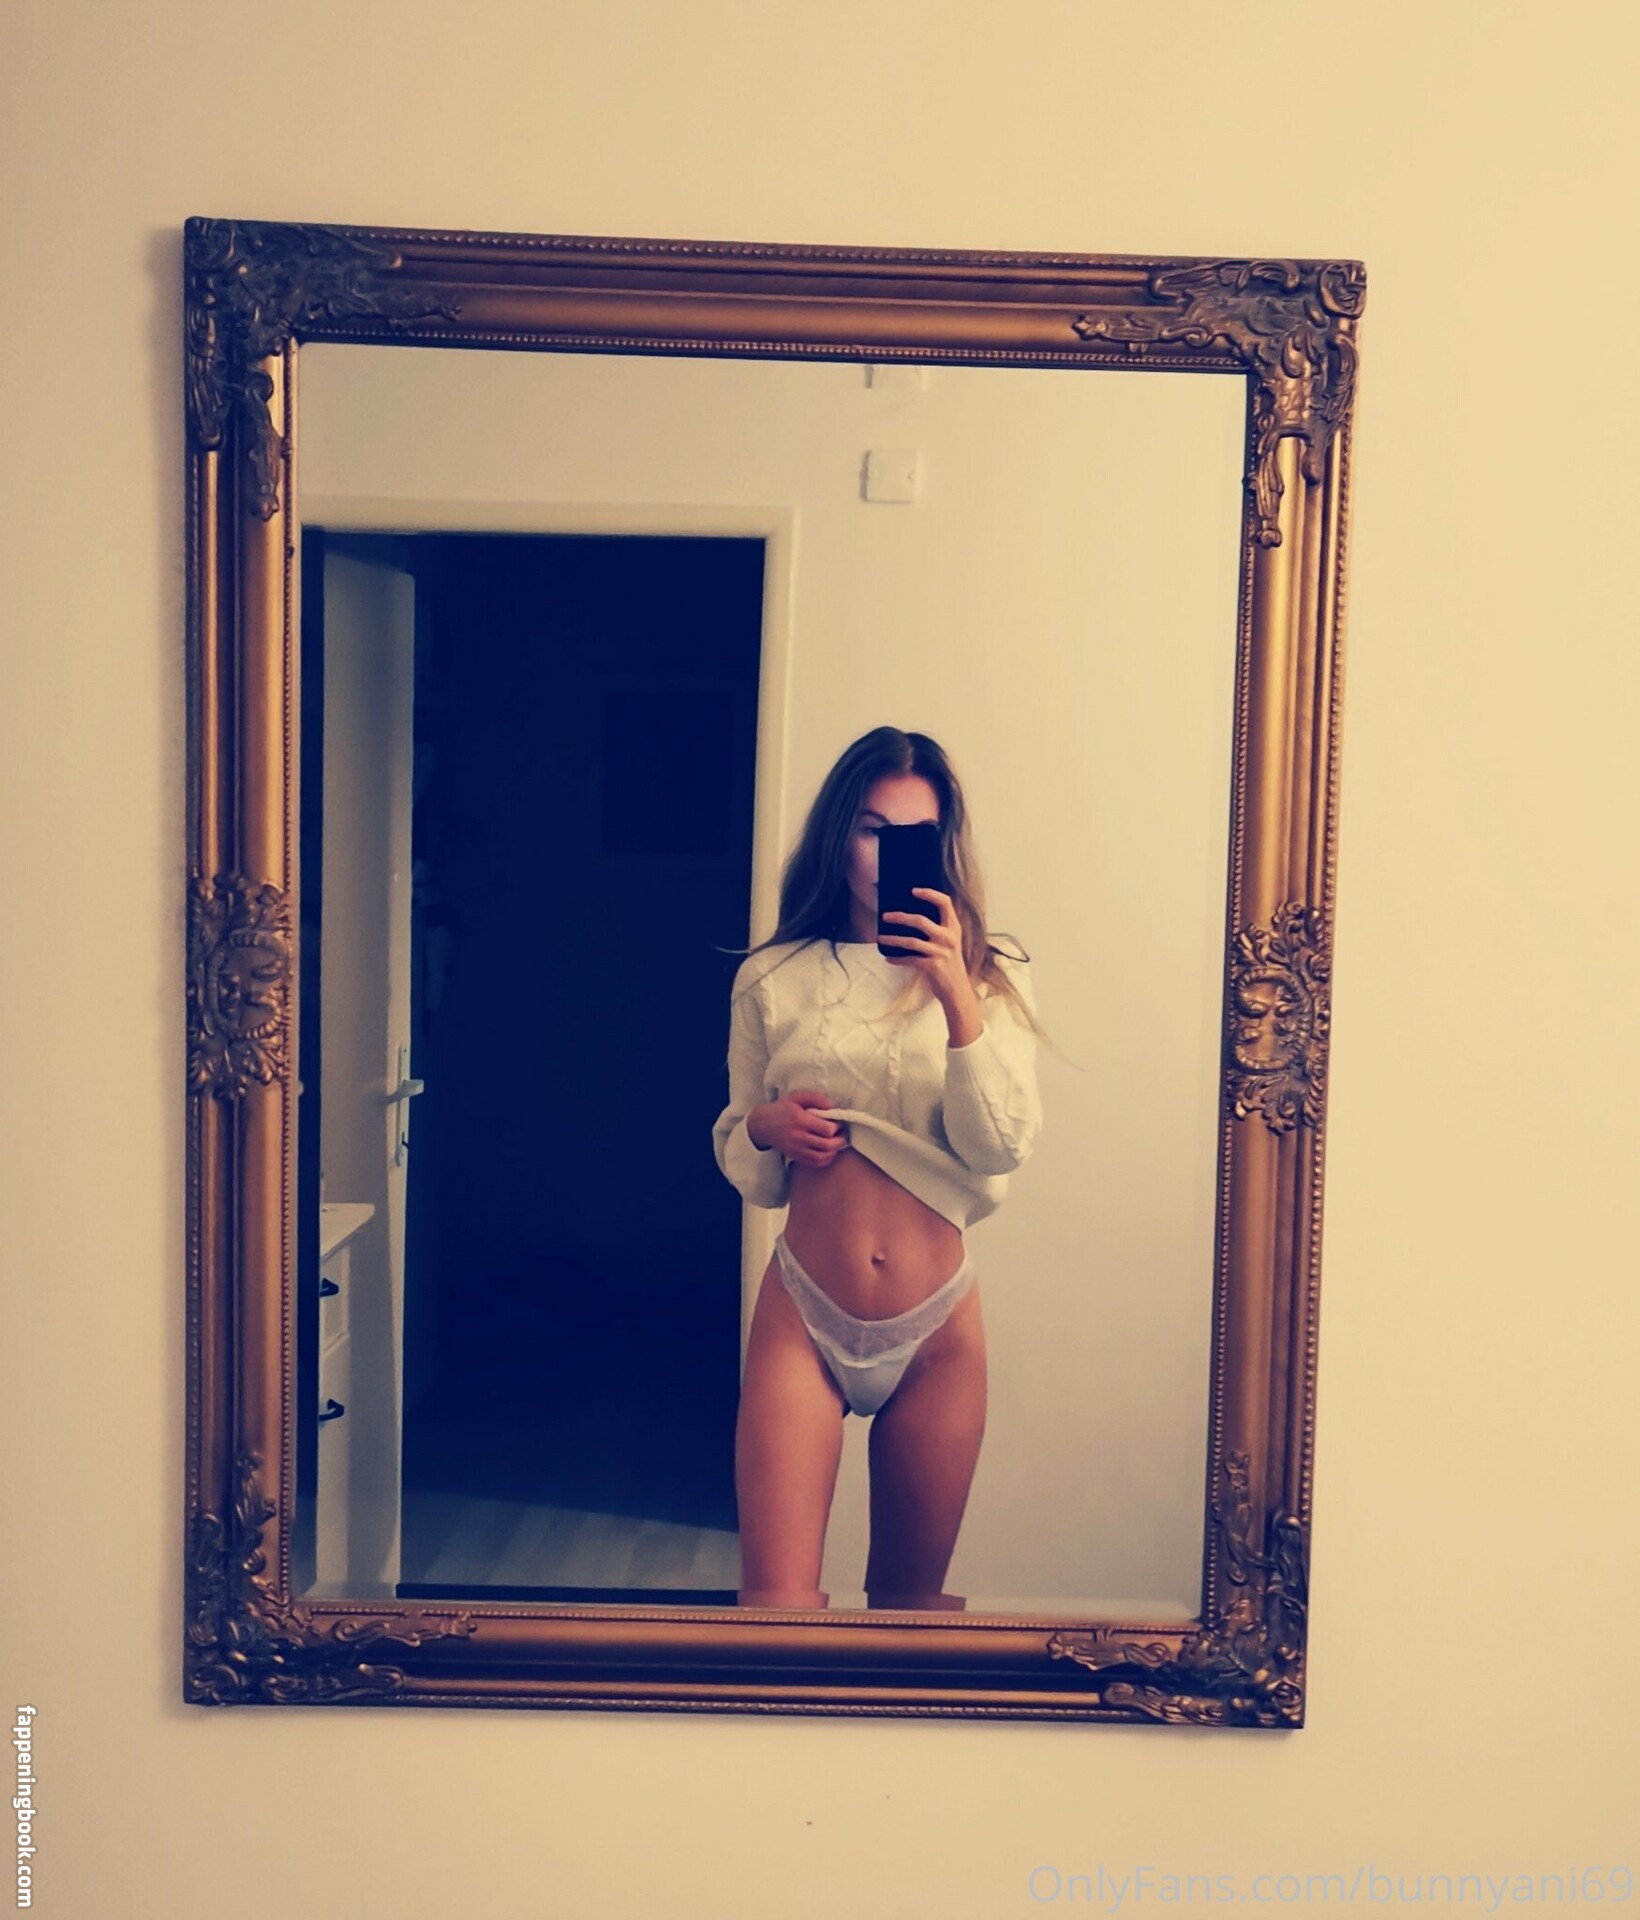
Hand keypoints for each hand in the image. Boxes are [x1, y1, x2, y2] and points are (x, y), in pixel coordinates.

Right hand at [752, 1090, 848, 1165]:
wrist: (762, 1125)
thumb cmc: (782, 1109)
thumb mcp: (797, 1097)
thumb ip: (816, 1098)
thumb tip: (832, 1107)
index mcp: (800, 1120)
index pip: (827, 1129)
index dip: (837, 1126)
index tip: (838, 1121)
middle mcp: (798, 1136)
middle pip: (828, 1145)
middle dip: (841, 1140)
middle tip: (842, 1133)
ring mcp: (796, 1149)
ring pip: (823, 1157)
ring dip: (835, 1150)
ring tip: (836, 1142)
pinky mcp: (795, 1156)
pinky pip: (815, 1163)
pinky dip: (826, 1159)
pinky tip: (828, 1151)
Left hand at [878, 887, 972, 1007]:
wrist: (958, 990)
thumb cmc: (950, 964)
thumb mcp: (950, 943)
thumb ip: (939, 929)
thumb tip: (912, 917)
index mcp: (954, 928)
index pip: (946, 903)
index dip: (930, 894)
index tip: (914, 891)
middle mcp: (949, 938)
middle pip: (921, 921)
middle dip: (900, 917)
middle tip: (886, 916)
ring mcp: (941, 952)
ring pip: (911, 941)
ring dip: (893, 939)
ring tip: (881, 938)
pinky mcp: (933, 966)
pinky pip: (910, 959)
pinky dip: (897, 959)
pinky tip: (888, 958)